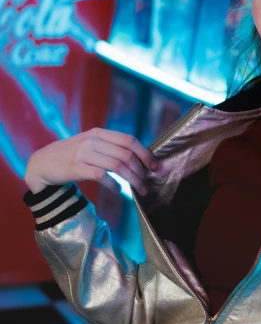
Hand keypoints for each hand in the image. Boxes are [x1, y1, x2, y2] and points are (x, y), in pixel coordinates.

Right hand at [24, 128, 157, 195]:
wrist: (42, 164)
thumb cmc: (71, 156)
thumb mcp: (90, 144)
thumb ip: (110, 148)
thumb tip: (139, 159)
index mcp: (99, 133)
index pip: (129, 140)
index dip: (145, 153)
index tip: (155, 166)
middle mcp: (92, 140)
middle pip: (126, 155)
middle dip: (141, 171)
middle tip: (148, 184)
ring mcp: (84, 153)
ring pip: (118, 166)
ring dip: (133, 180)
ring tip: (140, 190)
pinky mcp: (77, 168)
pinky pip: (102, 176)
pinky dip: (114, 185)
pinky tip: (119, 190)